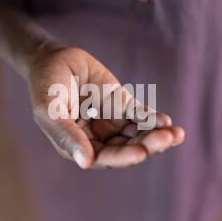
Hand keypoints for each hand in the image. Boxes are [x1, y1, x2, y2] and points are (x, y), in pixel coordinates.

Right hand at [26, 46, 184, 168]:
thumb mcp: (49, 109)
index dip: (123, 157)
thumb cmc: (46, 85)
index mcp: (78, 146)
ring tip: (175, 134)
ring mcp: (111, 121)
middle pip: (126, 149)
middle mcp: (98, 138)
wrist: (54, 58)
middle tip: (166, 139)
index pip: (105, 158)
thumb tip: (86, 162)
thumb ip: (66, 135)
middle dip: (147, 146)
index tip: (141, 152)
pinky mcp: (122, 105)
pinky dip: (154, 119)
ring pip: (137, 135)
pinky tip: (167, 122)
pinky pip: (140, 115)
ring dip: (156, 136)